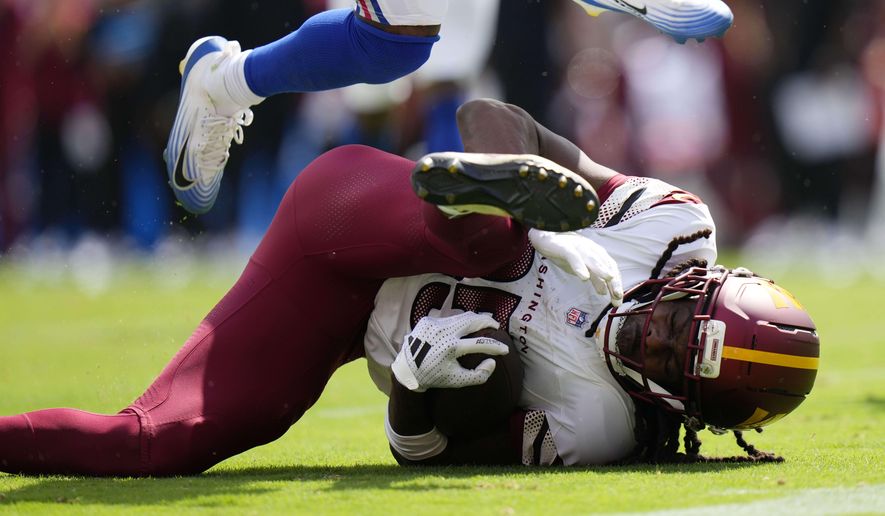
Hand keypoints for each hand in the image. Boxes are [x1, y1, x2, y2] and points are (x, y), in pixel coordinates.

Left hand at [391, 311, 508, 391]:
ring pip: (461, 317)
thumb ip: (478, 376)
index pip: (480, 344)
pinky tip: (461, 328)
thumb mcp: (457, 381)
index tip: (505, 349)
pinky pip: (448, 319)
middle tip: (496, 326)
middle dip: (487, 322)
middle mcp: (443, 332)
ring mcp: (434, 324)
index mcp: (450, 348)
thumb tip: (492, 362)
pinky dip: (457, 323)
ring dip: (474, 320)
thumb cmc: (434, 376)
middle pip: (472, 320)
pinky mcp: (427, 320)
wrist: (406, 370)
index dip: (496, 346)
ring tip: (483, 323)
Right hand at [528, 229, 623, 305]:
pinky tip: (584, 276)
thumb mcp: (582, 268)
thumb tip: (604, 292)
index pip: (611, 269)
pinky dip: (579, 266)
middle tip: (617, 295)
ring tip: (609, 278)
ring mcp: (578, 247)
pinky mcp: (565, 247)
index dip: (617, 284)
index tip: (618, 300)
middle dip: (613, 280)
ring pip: (592, 258)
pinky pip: (573, 257)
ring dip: (601, 269)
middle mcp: (591, 249)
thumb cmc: (565, 252)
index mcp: (597, 254)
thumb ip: (594, 278)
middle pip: (606, 264)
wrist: (545, 236)